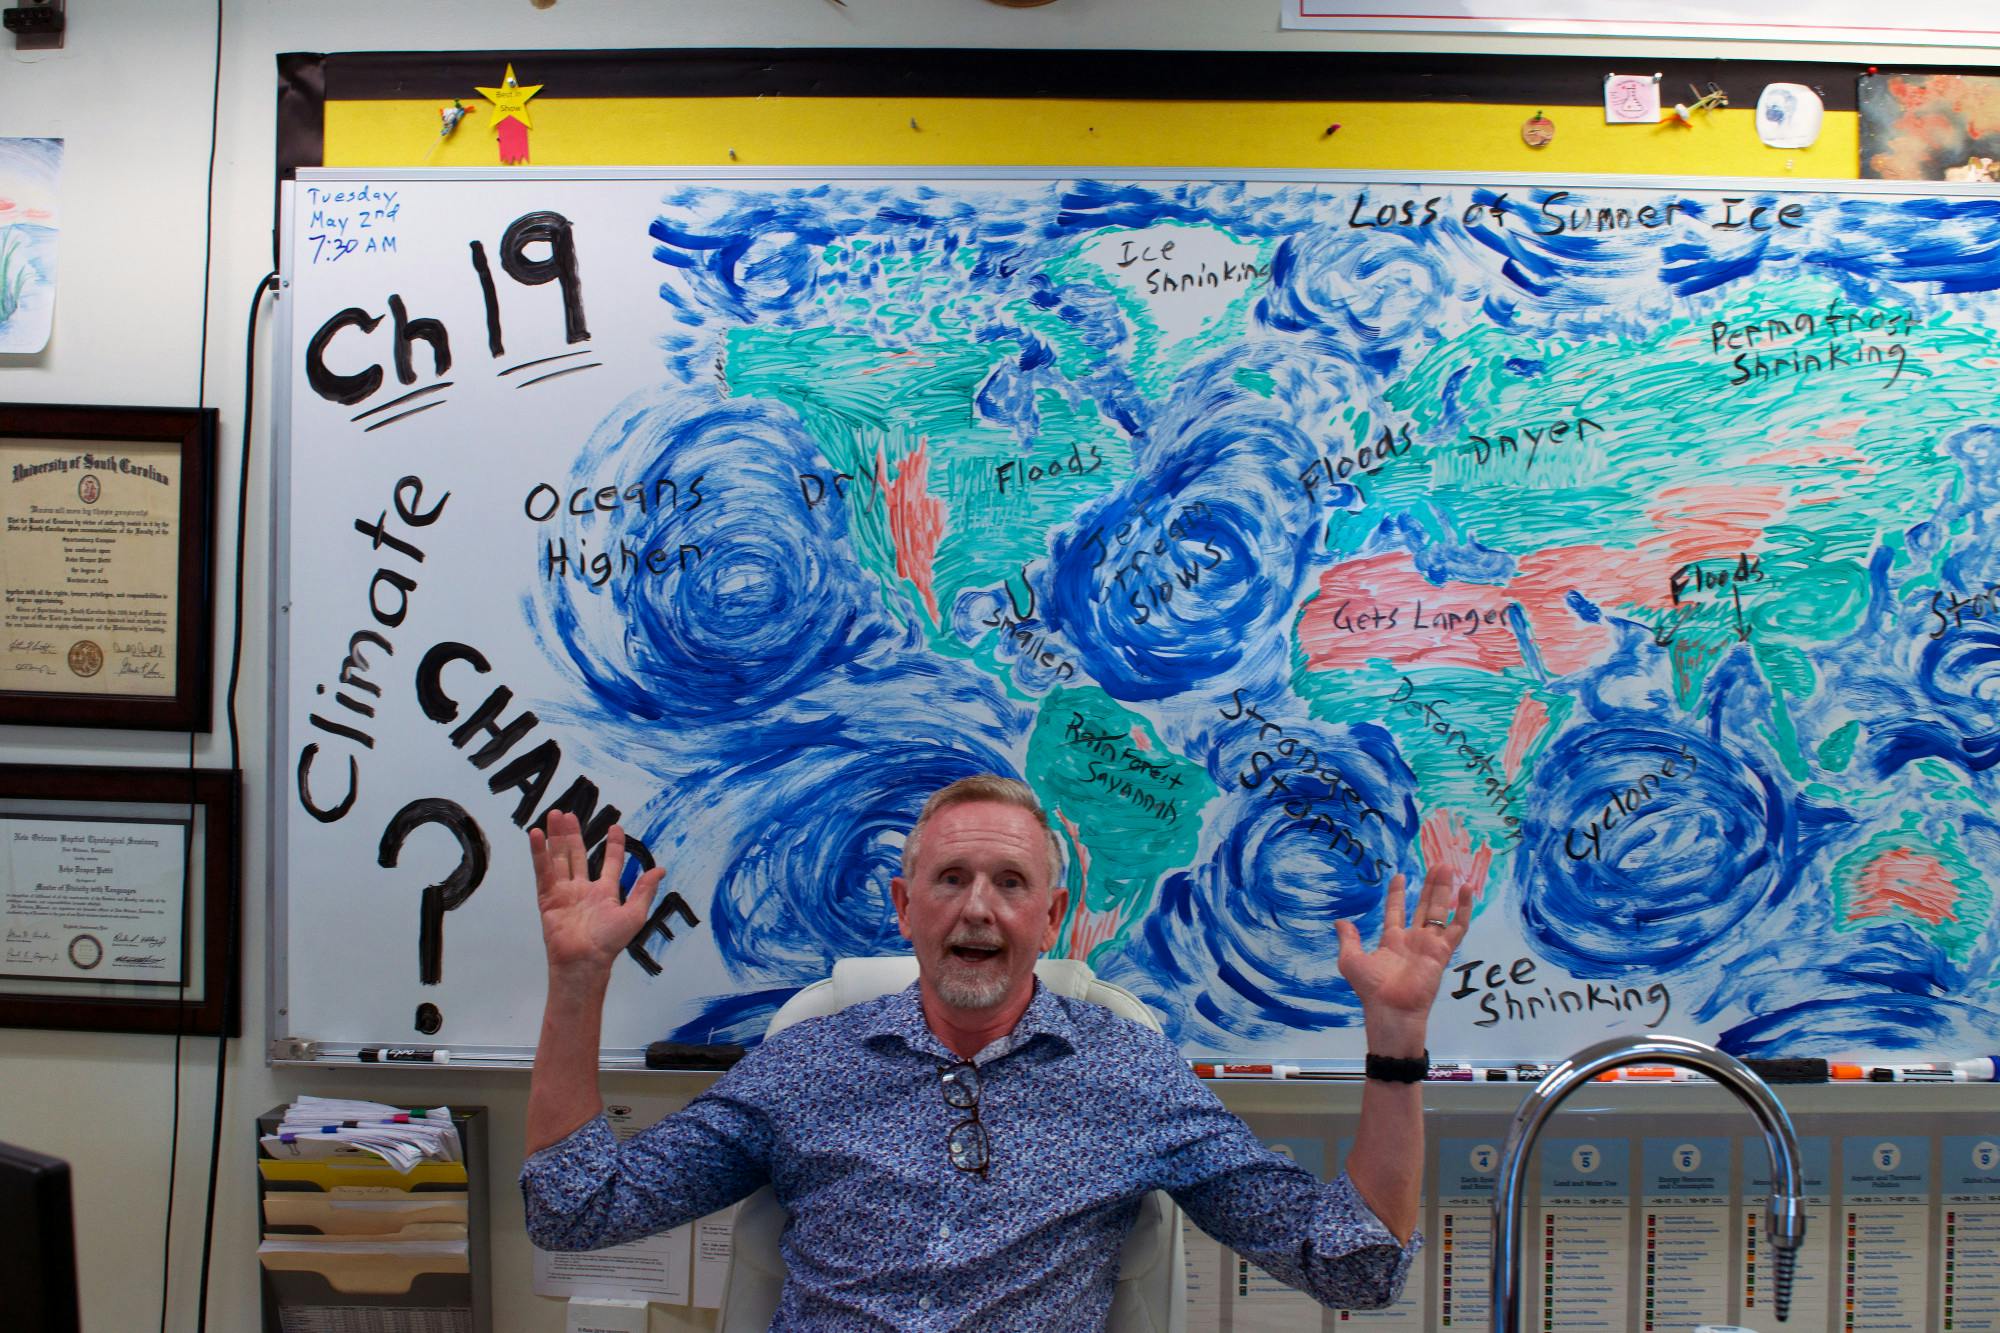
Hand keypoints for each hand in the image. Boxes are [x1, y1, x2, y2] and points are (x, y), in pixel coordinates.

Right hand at [530, 811, 661, 975]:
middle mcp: (583, 889)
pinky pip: (543, 871)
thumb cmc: (610, 942)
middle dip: (573, 834)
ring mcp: (564, 892)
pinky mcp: (548, 898)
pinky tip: (536, 834)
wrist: (585, 961)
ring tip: (554, 814)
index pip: (609, 861)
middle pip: (576, 854)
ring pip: (559, 858)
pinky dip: (539, 853)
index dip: (613, 844)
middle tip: (568, 813)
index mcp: (605, 892)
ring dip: (556, 836)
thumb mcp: (634, 914)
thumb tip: (660, 870)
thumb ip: (644, 890)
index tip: (615, 826)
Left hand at [1335, 811, 1485, 1052]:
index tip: (1400, 876)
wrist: (1391, 1009)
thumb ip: (1348, 939)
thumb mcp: (1351, 960)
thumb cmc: (1371, 989)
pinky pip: (1457, 928)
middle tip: (1437, 864)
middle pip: (1423, 906)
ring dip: (1444, 890)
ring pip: (1440, 911)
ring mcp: (1429, 944)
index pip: (1396, 911)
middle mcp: (1413, 940)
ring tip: (1448, 868)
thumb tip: (1339, 921)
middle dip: (1430, 886)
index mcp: (1392, 940)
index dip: (1398, 894)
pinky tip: (1467, 891)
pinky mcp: (1443, 951)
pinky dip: (1464, 909)